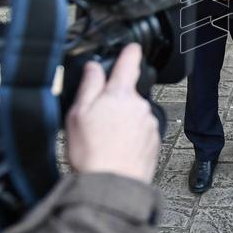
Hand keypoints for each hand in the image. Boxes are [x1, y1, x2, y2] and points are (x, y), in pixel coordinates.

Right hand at [65, 44, 159, 182]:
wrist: (112, 185)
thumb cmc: (92, 153)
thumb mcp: (78, 114)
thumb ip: (89, 86)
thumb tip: (94, 67)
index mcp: (120, 94)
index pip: (129, 62)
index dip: (129, 51)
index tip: (131, 47)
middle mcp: (140, 105)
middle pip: (127, 93)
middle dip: (114, 102)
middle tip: (95, 120)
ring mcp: (149, 123)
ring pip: (133, 114)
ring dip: (121, 121)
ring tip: (104, 140)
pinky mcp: (153, 141)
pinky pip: (139, 132)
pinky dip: (129, 137)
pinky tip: (115, 149)